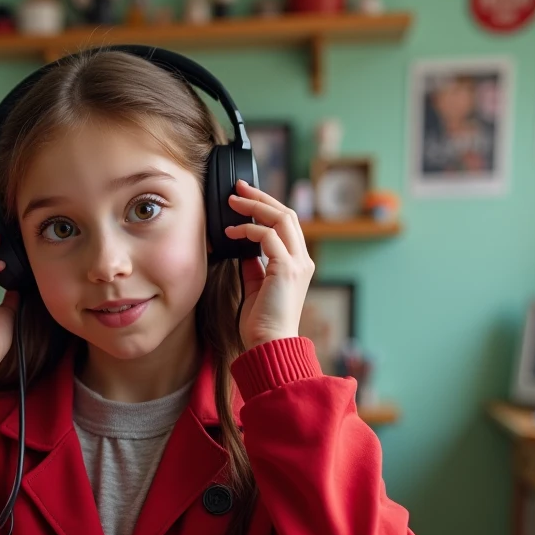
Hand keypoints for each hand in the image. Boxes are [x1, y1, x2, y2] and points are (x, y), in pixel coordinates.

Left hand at [223, 180, 315, 350]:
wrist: (269, 345)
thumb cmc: (262, 322)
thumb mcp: (257, 286)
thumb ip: (254, 265)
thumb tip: (243, 247)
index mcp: (297, 264)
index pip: (287, 225)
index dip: (267, 207)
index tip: (246, 198)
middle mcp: (302, 260)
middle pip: (286, 214)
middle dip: (261, 198)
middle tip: (238, 189)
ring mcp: (297, 264)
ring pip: (281, 219)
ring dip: (254, 207)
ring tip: (232, 202)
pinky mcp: (286, 269)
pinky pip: (268, 237)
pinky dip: (248, 230)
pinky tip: (232, 232)